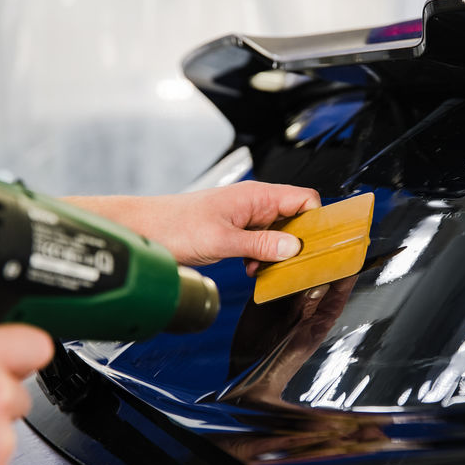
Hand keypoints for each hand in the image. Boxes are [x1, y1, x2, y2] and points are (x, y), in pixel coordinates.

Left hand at [64, 181, 319, 275]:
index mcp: (257, 196)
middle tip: (293, 265)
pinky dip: (262, 257)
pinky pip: (262, 242)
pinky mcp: (236, 230)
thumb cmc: (175, 226)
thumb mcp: (223, 240)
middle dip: (298, 243)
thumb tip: (294, 247)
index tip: (320, 246)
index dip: (317, 221)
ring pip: (279, 233)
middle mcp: (255, 203)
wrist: (144, 230)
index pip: (305, 200)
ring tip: (263, 268)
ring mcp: (246, 216)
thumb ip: (261, 244)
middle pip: (296, 218)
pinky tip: (250, 268)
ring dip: (277, 253)